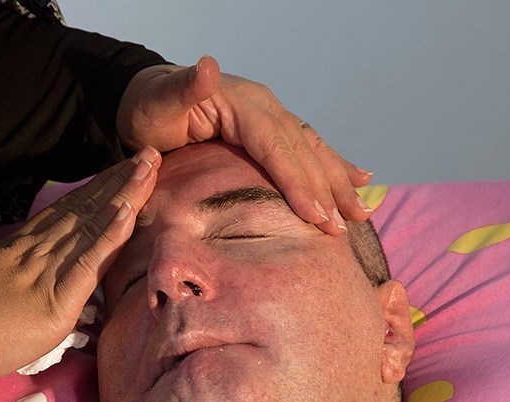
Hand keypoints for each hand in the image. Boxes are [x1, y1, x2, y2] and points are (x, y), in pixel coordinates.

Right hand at [0, 146, 161, 385]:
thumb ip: (4, 276)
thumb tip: (20, 280)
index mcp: (17, 250)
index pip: (64, 214)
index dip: (94, 192)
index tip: (116, 171)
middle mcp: (34, 253)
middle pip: (84, 211)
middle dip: (117, 184)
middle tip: (147, 156)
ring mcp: (44, 272)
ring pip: (92, 227)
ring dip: (124, 196)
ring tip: (148, 167)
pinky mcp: (55, 299)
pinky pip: (87, 263)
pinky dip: (111, 236)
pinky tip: (130, 210)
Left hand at [117, 55, 373, 235]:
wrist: (149, 101)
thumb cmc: (150, 109)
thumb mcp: (159, 101)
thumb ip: (184, 88)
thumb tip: (207, 66)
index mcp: (244, 104)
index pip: (276, 147)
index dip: (297, 181)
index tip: (315, 215)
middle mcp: (265, 108)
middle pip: (302, 152)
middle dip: (326, 190)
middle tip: (344, 228)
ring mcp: (271, 117)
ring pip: (312, 151)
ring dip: (338, 182)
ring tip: (360, 211)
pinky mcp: (270, 130)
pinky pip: (308, 149)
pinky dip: (334, 165)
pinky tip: (359, 180)